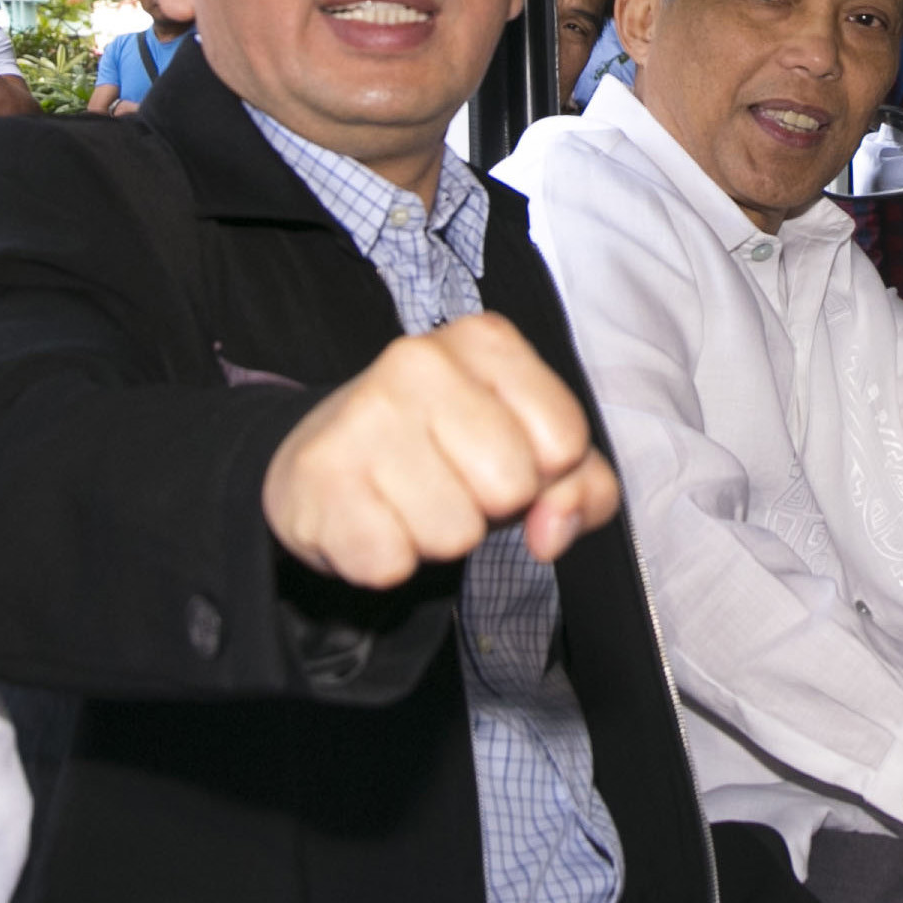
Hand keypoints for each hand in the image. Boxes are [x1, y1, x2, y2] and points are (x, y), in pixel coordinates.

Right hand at [259, 313, 622, 587]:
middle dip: (489, 507)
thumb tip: (551, 533)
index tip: (499, 457)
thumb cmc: (446, 451)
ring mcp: (363, 415)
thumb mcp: (533, 452)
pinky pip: (392, 562)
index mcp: (485, 340)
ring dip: (437, 536)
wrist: (326, 461)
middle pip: (511, 486)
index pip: (565, 440)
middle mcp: (419, 360)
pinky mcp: (320, 476)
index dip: (543, 473)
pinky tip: (370, 519)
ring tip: (407, 500)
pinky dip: (387, 560)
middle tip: (449, 482)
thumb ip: (582, 487)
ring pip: (455, 533)